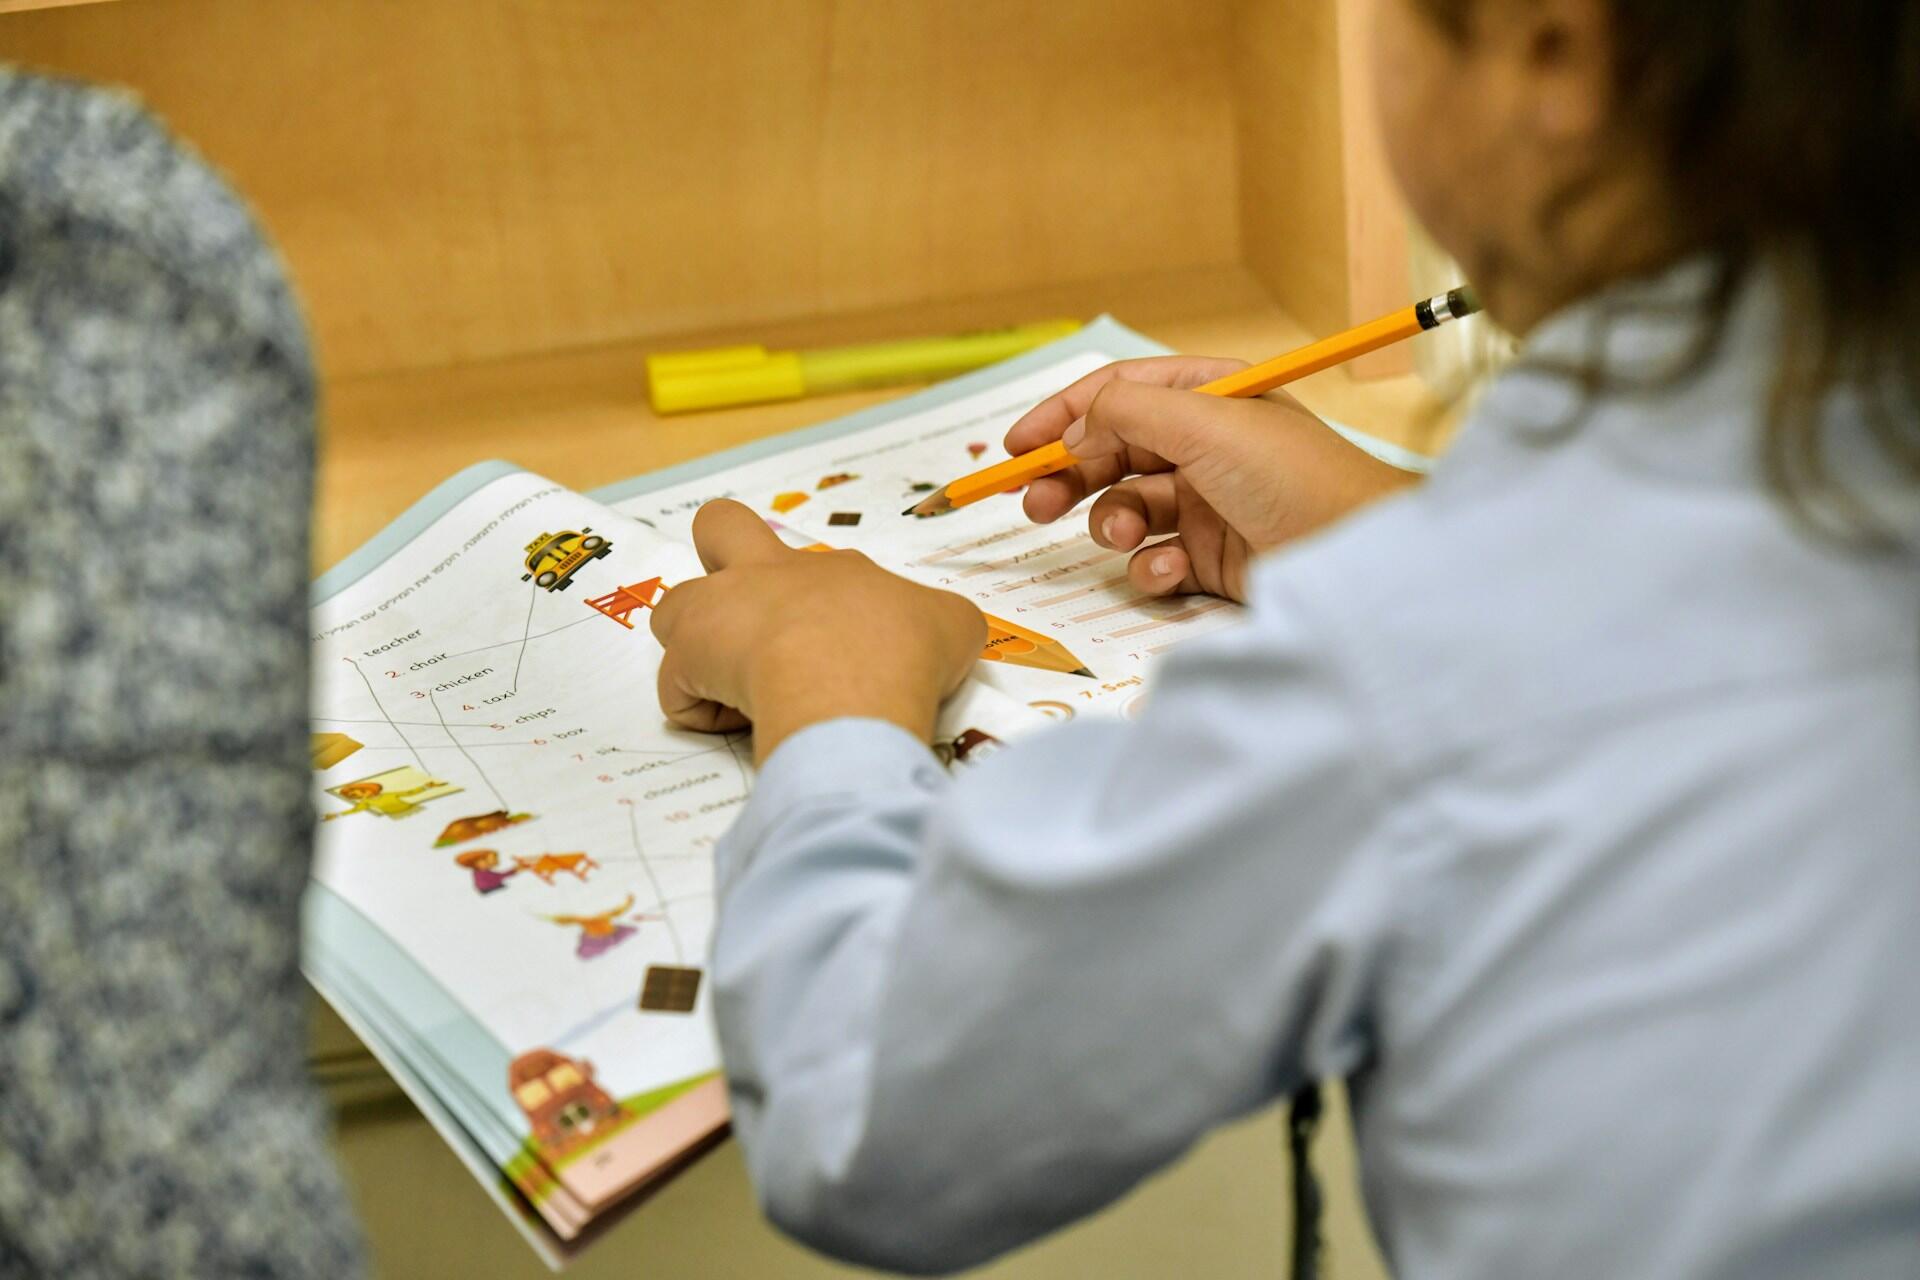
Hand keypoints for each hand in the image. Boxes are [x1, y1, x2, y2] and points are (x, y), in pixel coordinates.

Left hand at [650, 501, 985, 762]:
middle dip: (721, 552)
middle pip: (720, 526)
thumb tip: (936, 641)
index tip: (844, 646)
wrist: (856, 680)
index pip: (817, 568)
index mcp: (834, 570)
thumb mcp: (953, 626)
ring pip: (675, 611)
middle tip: (744, 612)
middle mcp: (771, 577)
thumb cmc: (905, 649)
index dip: (823, 605)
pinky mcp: (691, 657)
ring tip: (737, 692)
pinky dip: (699, 711)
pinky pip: (677, 690)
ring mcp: (723, 612)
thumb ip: (939, 624)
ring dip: (696, 650)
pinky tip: (740, 727)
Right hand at [1005, 356, 1419, 601]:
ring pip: (1126, 510)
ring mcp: (1207, 505)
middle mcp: (1205, 446)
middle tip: (1036, 505)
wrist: (1357, 559)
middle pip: (1112, 454)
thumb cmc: (1294, 477)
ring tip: (1122, 537)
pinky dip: (1151, 567)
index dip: (1063, 416)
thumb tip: (1076, 428)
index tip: (1017, 448)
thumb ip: (1128, 412)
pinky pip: (1154, 559)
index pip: (1118, 394)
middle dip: (1071, 478)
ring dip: (1111, 524)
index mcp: (1208, 398)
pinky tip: (1173, 569)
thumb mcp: (1206, 423)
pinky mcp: (1212, 559)